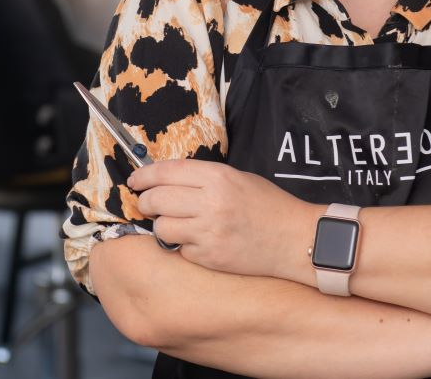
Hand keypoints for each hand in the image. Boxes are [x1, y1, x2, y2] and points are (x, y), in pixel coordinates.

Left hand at [128, 159, 318, 281]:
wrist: (295, 239)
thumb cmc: (267, 205)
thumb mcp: (237, 177)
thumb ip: (202, 178)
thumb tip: (165, 179)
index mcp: (217, 177)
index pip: (165, 172)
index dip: (143, 175)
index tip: (135, 180)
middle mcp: (210, 203)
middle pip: (156, 199)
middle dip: (145, 201)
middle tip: (149, 203)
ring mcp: (209, 233)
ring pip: (161, 227)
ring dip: (162, 225)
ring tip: (175, 224)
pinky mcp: (210, 258)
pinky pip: (179, 249)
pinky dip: (181, 245)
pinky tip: (195, 240)